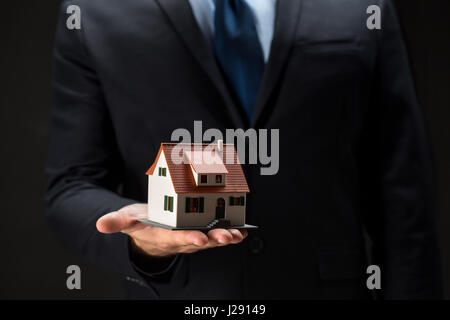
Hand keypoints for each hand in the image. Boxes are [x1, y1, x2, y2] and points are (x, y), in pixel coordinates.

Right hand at [96, 203, 247, 256]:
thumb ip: (116, 222)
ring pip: (211, 239)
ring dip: (225, 237)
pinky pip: (217, 234)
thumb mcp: (127, 221)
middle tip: (226, 236)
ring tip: (238, 235)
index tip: (198, 238)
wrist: (152, 229)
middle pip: (199, 241)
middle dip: (213, 239)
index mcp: (163, 236)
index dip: (187, 239)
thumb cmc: (142, 223)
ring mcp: (193, 235)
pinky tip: (243, 231)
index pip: (176, 239)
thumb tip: (100, 224)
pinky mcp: (201, 230)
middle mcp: (181, 238)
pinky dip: (231, 233)